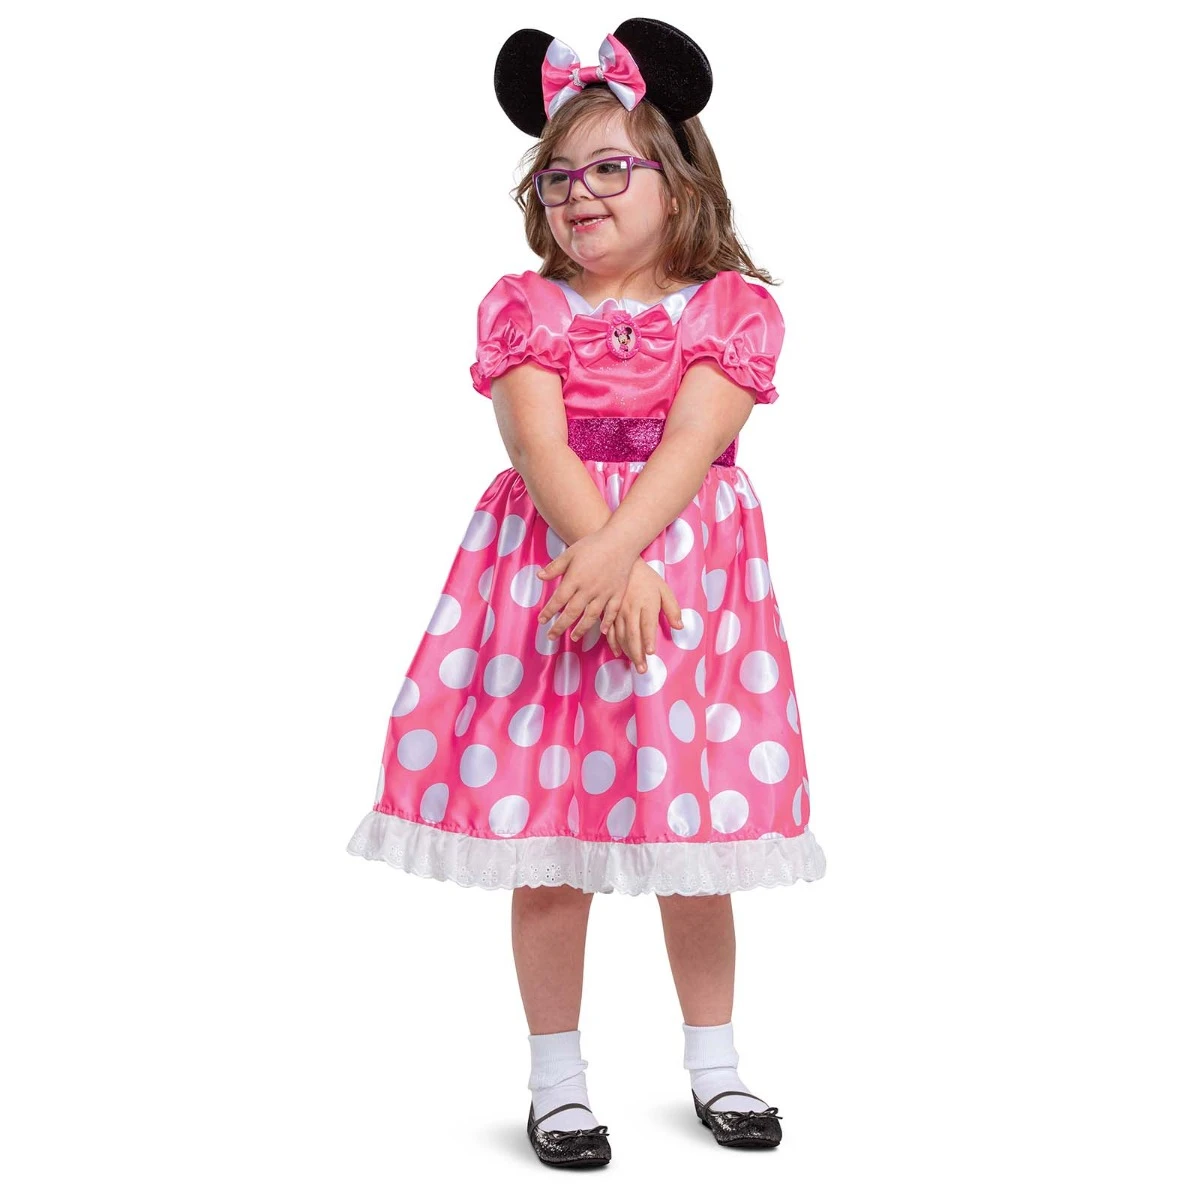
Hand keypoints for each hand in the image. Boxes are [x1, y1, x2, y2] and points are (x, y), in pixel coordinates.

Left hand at [536, 528, 637, 643]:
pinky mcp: (617, 593)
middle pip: (572, 612)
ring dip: (581, 629)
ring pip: (591, 616)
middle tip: (551, 636)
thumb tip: (539, 577)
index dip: (548, 612)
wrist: (621, 541)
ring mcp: (604, 593)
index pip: (558, 600)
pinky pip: (612, 612)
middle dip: (560, 626)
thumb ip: (555, 567)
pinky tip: (603, 631)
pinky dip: (608, 622)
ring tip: (573, 637)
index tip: (541, 621)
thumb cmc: (593, 544)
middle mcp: (589, 589)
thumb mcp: (570, 553)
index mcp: (575, 578)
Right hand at [612, 560, 684, 672]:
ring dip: (628, 652)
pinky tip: (618, 652)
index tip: (650, 652)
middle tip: (642, 669)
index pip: (647, 624)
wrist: (623, 564)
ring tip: (634, 665)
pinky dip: (613, 643)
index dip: (648, 639)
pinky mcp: (610, 612)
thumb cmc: (648, 579)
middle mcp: (631, 609)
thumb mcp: (664, 589)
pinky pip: (610, 630)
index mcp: (647, 603)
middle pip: (633, 634)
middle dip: (637, 653)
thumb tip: (680, 627)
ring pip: (621, 635)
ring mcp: (618, 611)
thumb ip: (672, 608)